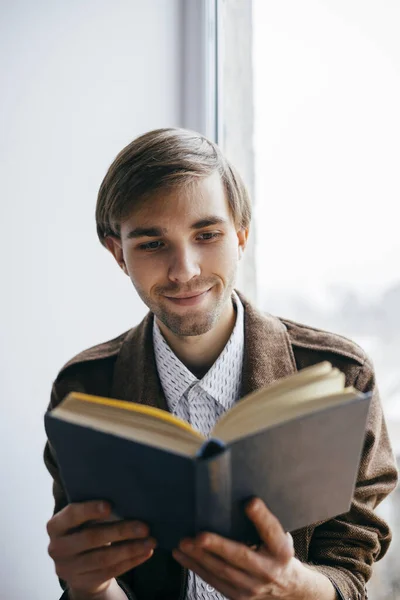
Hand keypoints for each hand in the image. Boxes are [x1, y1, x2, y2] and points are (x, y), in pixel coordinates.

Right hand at [47, 501, 155, 598]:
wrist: (77, 565)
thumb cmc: (84, 530)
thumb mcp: (81, 520)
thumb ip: (94, 510)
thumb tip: (126, 498)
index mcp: (56, 526)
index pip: (71, 515)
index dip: (89, 510)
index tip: (110, 505)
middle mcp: (58, 548)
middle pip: (91, 538)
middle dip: (120, 531)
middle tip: (144, 526)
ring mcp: (69, 568)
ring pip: (103, 558)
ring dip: (130, 549)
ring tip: (150, 541)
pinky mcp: (84, 582)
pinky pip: (111, 571)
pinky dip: (131, 561)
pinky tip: (145, 552)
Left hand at [172, 498, 334, 599]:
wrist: (287, 588)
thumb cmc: (278, 554)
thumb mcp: (279, 537)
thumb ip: (264, 522)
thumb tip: (243, 497)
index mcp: (281, 550)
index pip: (272, 532)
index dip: (261, 517)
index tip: (250, 503)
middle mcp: (268, 570)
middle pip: (241, 556)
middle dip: (218, 546)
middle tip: (199, 535)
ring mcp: (252, 587)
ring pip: (222, 571)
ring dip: (200, 557)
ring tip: (184, 543)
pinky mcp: (238, 596)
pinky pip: (213, 581)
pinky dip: (196, 567)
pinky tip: (182, 555)